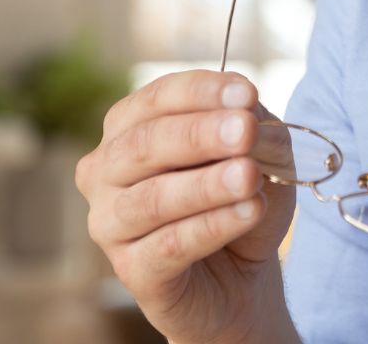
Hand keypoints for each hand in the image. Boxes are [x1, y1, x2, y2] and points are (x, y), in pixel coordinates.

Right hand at [76, 70, 298, 343]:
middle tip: (246, 130)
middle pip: (145, 144)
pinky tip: (250, 211)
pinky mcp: (133, 271)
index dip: (201, 92)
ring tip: (250, 176)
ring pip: (154, 198)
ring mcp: (110, 224)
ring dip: (207, 184)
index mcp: (129, 129)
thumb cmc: (239, 199)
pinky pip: (171, 245)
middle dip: (200, 134)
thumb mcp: (260, 154)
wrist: (241, 276)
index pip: (157, 99)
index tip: (246, 93)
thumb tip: (250, 117)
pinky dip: (214, 225)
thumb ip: (255, 130)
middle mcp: (106, 173)